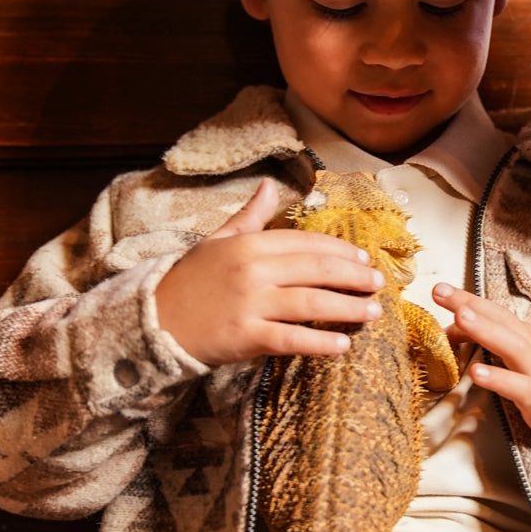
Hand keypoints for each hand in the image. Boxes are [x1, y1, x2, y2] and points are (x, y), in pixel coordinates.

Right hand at [156, 178, 384, 365]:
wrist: (152, 321)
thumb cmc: (190, 281)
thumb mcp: (218, 241)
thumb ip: (250, 217)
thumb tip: (271, 186)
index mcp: (250, 244)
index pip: (307, 243)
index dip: (341, 251)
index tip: (364, 259)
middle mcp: (254, 270)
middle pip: (317, 270)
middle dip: (354, 276)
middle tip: (378, 284)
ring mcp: (250, 304)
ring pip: (311, 303)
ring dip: (348, 308)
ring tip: (372, 313)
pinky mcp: (245, 337)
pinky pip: (292, 339)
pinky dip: (320, 343)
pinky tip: (343, 346)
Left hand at [432, 283, 530, 448]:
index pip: (499, 315)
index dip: (471, 302)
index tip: (443, 291)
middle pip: (499, 322)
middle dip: (468, 306)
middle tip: (439, 290)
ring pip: (509, 347)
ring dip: (484, 331)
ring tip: (459, 317)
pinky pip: (519, 390)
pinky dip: (500, 380)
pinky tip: (478, 374)